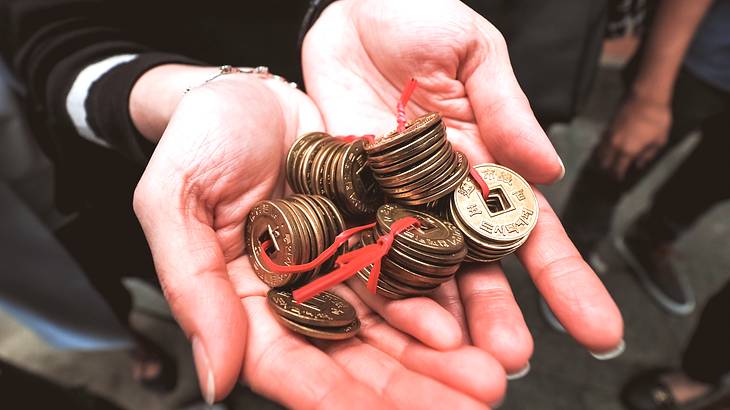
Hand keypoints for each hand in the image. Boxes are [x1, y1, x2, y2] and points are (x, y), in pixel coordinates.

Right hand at [131, 65, 504, 407]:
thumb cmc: (199, 138)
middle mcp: (301, 292)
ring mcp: (342, 264)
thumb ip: (191, 286)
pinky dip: (441, 301)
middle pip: (353, 358)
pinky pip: (411, 274)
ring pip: (392, 327)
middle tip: (468, 404)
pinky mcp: (375, 233)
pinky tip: (472, 325)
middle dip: (408, 389)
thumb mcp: (175, 201)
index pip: (288, 365)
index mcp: (246, 298)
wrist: (246, 89)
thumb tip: (214, 376)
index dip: (331, 397)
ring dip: (439, 359)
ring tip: (486, 378)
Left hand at [303, 0, 623, 376]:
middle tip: (508, 360)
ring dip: (438, 315)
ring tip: (453, 357)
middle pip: (475, 266)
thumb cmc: (417, 19)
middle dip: (495, 314)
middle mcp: (441, 195)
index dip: (562, 277)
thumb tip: (549, 168)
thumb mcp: (474, 53)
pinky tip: (389, 319)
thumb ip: (506, 109)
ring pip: (419, 269)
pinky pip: (360, 241)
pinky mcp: (345, 193)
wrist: (348, 10)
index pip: (530, 230)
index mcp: (485, 164)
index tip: (595, 326)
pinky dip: (374, 279)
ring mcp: (392, 200)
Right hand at [599, 96, 671, 179]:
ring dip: (602, 158)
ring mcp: (610, 134)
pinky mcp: (608, 125)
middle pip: (604, 162)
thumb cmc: (657, 118)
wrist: (646, 97)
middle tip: (611, 172)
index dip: (617, 176)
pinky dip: (601, 147)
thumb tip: (640, 164)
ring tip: (605, 162)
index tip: (618, 179)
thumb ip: (648, 155)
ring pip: (599, 152)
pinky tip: (604, 148)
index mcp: (628, 150)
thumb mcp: (660, 140)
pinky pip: (601, 140)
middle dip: (607, 169)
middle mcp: (615, 144)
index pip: (618, 168)